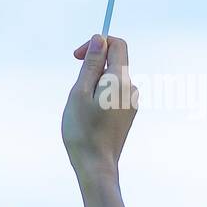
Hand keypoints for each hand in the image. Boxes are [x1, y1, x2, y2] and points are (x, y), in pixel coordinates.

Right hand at [61, 34, 138, 179]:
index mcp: (120, 80)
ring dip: (93, 85)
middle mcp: (131, 89)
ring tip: (81, 108)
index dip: (97, 43)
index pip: (117, 45)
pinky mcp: (128, 114)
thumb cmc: (83, 130)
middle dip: (92, 68)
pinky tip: (90, 117)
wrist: (96, 166)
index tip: (78, 56)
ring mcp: (131, 103)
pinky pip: (113, 94)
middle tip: (76, 91)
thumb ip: (91, 64)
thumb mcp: (80, 91)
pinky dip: (99, 97)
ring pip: (110, 80)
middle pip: (113, 63)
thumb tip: (99, 39)